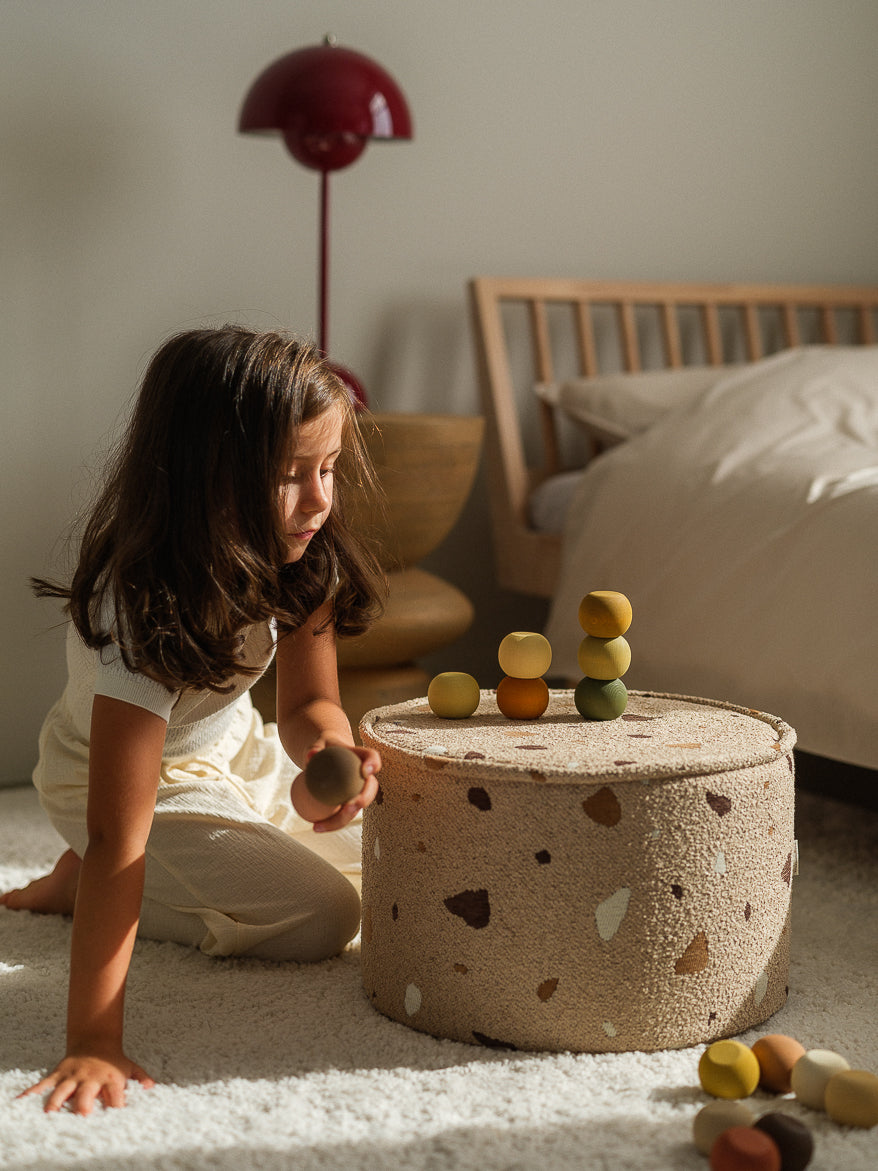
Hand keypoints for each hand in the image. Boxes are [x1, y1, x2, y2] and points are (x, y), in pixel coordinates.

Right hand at [18, 1049, 154, 1114]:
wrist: (95, 1039)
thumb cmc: (113, 1060)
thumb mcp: (130, 1066)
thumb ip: (140, 1077)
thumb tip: (151, 1087)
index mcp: (109, 1078)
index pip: (115, 1092)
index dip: (116, 1103)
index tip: (116, 1116)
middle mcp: (90, 1077)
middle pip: (86, 1092)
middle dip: (83, 1104)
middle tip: (81, 1116)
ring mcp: (73, 1076)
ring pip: (62, 1090)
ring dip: (55, 1102)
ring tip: (49, 1114)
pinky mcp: (59, 1074)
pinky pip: (43, 1084)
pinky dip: (31, 1093)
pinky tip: (21, 1102)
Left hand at [294, 744, 380, 831]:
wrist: (326, 754)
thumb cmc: (324, 747)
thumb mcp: (318, 744)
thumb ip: (314, 749)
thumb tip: (310, 757)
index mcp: (361, 756)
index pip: (372, 757)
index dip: (373, 764)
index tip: (365, 772)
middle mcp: (364, 776)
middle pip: (370, 789)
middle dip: (363, 800)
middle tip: (348, 807)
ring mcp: (357, 791)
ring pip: (356, 808)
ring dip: (342, 819)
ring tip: (321, 825)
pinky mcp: (348, 802)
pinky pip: (343, 815)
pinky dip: (331, 823)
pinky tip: (316, 827)